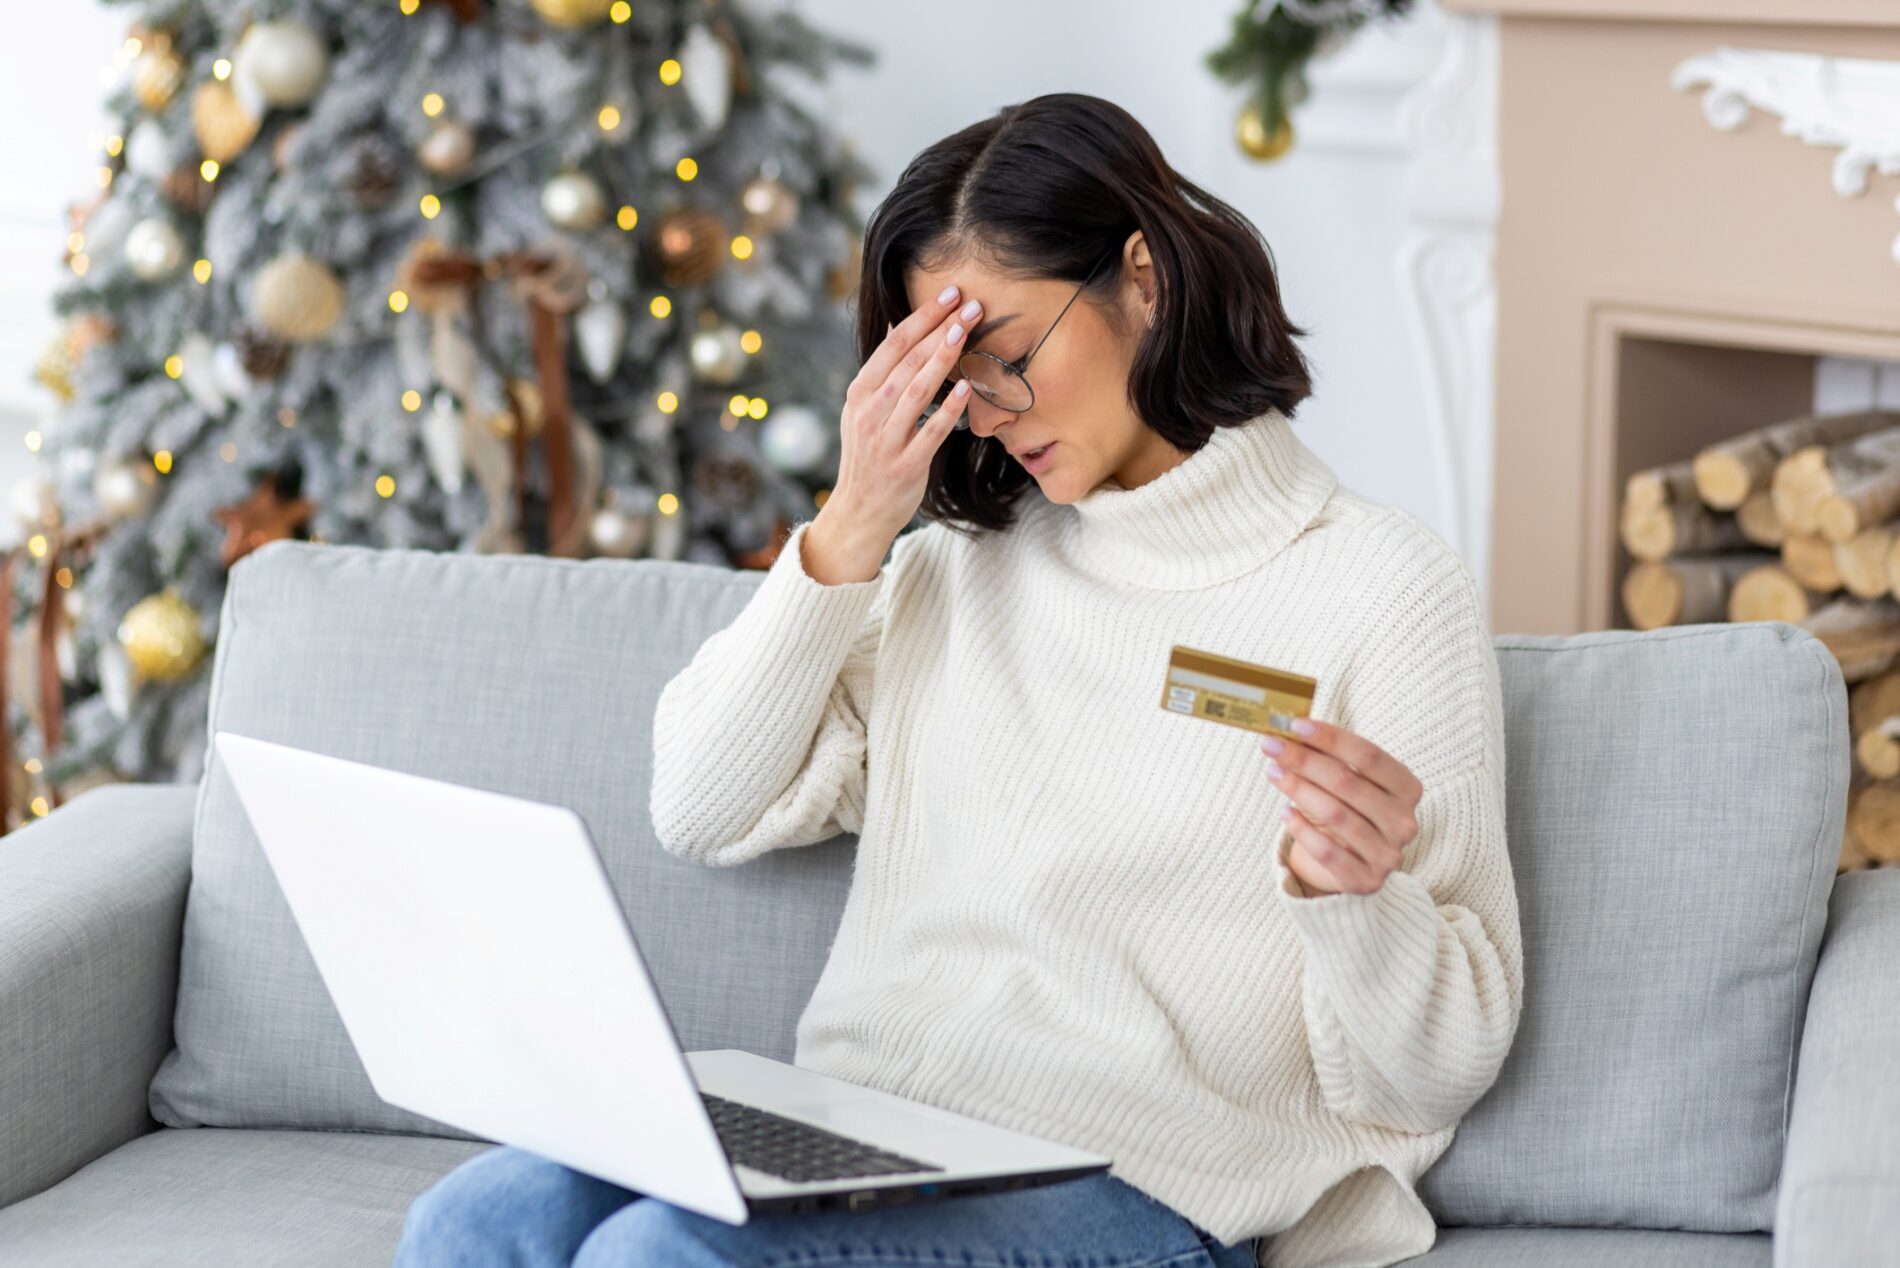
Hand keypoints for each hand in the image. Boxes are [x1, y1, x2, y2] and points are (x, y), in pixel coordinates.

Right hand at [825, 281, 982, 547]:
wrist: (860, 510)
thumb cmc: (869, 454)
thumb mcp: (863, 408)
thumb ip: (881, 370)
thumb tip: (894, 325)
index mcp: (859, 393)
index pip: (893, 345)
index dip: (922, 317)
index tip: (949, 293)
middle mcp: (869, 413)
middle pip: (907, 362)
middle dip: (939, 329)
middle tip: (969, 304)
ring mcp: (885, 440)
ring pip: (916, 391)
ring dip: (943, 359)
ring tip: (966, 332)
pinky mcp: (906, 465)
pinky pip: (930, 432)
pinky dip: (949, 409)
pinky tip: (968, 388)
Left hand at [1261, 719, 1422, 896]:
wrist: (1354, 865)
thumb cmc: (1349, 810)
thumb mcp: (1349, 782)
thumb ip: (1330, 758)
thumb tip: (1292, 730)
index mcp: (1408, 788)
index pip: (1370, 756)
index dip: (1331, 738)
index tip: (1295, 725)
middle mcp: (1404, 822)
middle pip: (1349, 783)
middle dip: (1305, 761)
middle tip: (1272, 746)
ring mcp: (1388, 855)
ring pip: (1336, 815)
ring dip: (1298, 790)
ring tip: (1273, 773)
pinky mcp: (1366, 881)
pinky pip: (1328, 853)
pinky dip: (1302, 830)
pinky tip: (1285, 813)